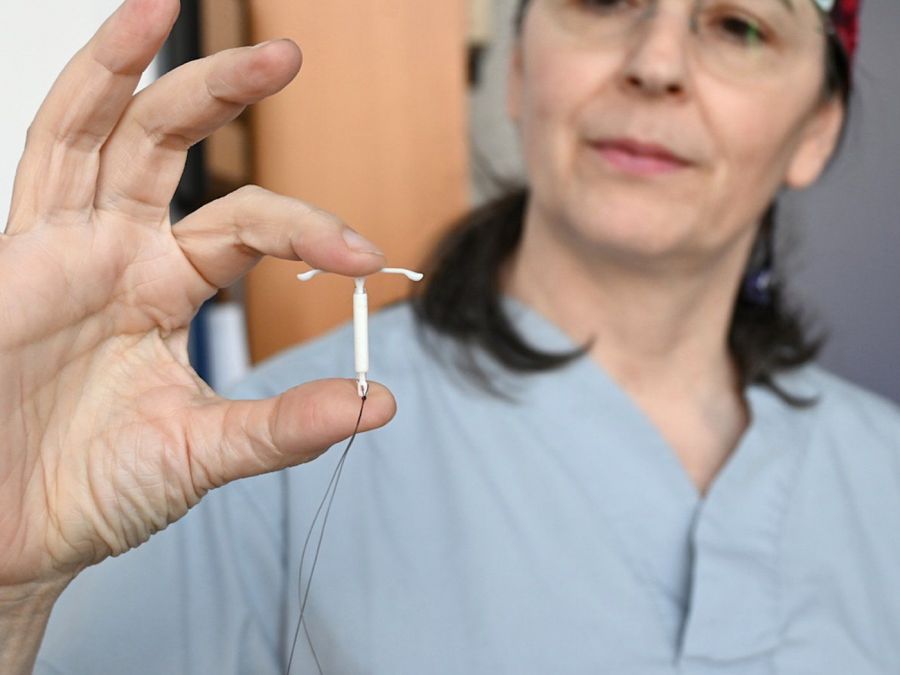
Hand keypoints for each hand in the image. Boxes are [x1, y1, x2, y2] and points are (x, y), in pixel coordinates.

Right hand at [0, 0, 395, 592]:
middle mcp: (116, 253)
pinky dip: (88, 91)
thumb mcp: (204, 454)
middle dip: (224, 94)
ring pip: (102, 131)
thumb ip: (285, 427)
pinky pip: (50, 152)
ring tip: (173, 1)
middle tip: (288, 55)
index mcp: (162, 289)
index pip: (247, 227)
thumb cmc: (94, 492)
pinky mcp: (17, 253)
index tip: (366, 255)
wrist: (11, 536)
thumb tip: (378, 402)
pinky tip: (127, 36)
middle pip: (171, 147)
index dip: (307, 229)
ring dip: (140, 65)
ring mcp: (63, 246)